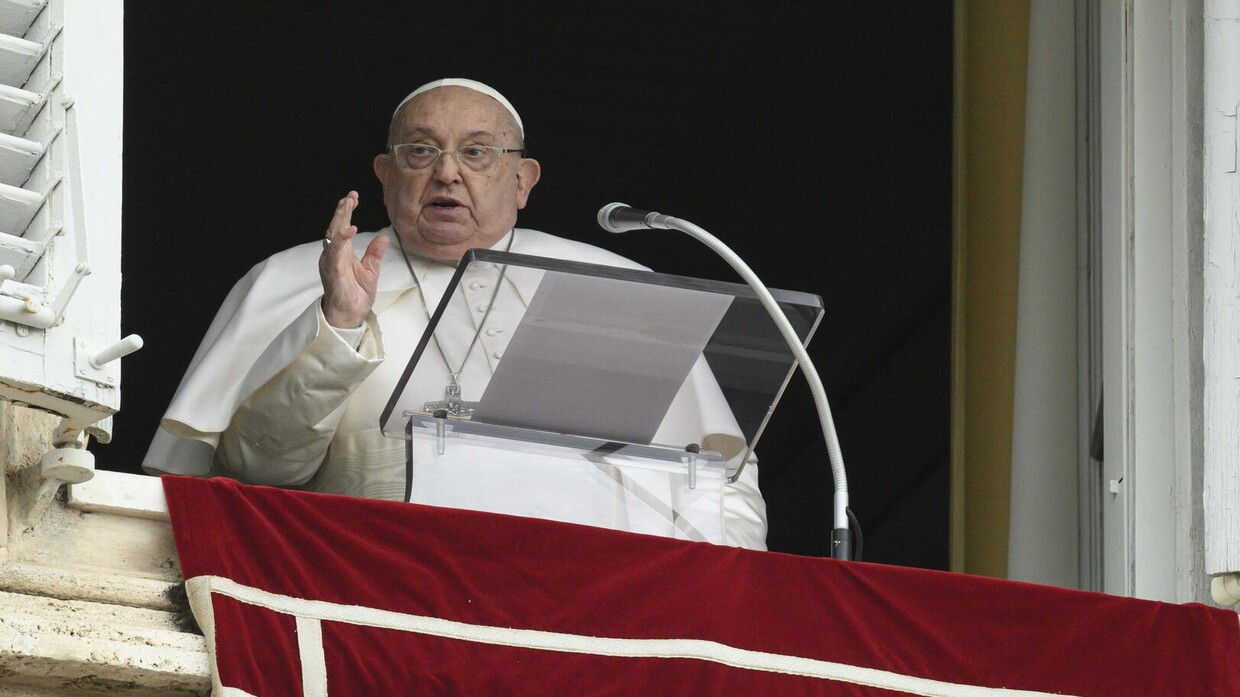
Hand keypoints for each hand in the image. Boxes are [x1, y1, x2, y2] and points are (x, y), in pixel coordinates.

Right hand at [319, 191, 388, 327]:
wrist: (350, 315)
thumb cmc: (356, 295)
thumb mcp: (371, 271)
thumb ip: (375, 253)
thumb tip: (384, 238)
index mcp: (343, 252)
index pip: (343, 226)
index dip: (347, 211)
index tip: (353, 197)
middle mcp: (334, 254)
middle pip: (336, 226)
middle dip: (342, 210)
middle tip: (350, 196)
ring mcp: (331, 261)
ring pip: (332, 235)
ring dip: (339, 219)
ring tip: (347, 205)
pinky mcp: (332, 271)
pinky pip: (334, 252)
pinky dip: (341, 239)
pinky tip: (349, 229)